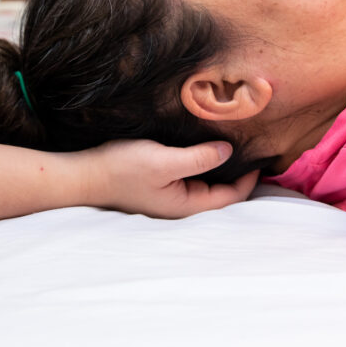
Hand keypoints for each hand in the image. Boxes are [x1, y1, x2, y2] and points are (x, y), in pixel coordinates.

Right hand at [80, 139, 258, 217]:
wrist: (85, 174)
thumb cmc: (122, 169)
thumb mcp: (163, 161)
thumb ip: (198, 158)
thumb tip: (230, 151)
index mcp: (187, 205)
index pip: (231, 196)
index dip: (250, 176)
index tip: (260, 151)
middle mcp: (182, 204)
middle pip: (222, 191)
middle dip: (239, 171)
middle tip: (253, 144)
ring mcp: (171, 195)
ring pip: (207, 181)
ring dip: (221, 165)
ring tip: (236, 141)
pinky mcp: (162, 183)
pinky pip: (192, 174)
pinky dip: (204, 161)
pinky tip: (206, 144)